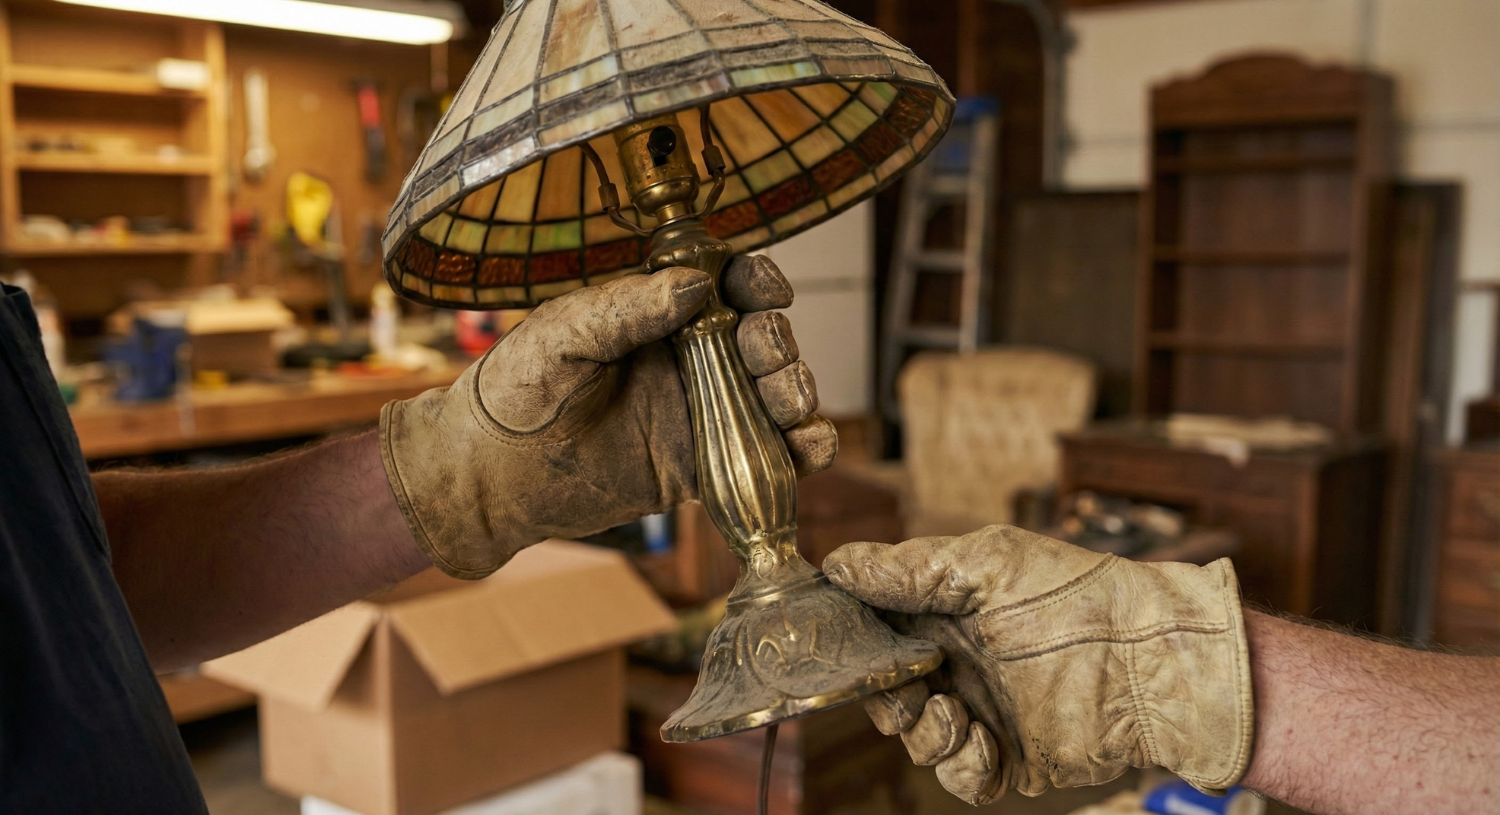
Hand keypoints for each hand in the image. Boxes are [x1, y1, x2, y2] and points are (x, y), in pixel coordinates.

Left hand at [380, 257, 835, 578]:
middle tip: (760, 352)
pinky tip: (804, 448)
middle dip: (777, 341)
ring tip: (785, 401)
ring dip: (796, 390)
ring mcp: (699, 413)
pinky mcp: (704, 467)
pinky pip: (769, 456)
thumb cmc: (514, 391)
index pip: (725, 284)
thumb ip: (626, 307)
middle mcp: (687, 359)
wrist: (489, 476)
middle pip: (762, 337)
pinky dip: (802, 451)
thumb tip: (697, 285)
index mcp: (655, 314)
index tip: (765, 291)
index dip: (756, 281)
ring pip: (775, 393)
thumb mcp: (562, 334)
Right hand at [823, 525, 1252, 803]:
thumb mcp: (986, 565)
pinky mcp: (1010, 757)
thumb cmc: (1075, 595)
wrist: (1152, 661)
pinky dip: (961, 766)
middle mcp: (960, 661)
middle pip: (888, 692)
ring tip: (954, 715)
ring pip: (917, 738)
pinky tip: (984, 743)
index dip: (858, 642)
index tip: (846, 647)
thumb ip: (908, 569)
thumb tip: (837, 563)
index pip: (879, 630)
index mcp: (949, 611)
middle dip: (886, 697)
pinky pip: (960, 776)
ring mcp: (984, 711)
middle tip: (910, 689)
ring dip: (923, 732)